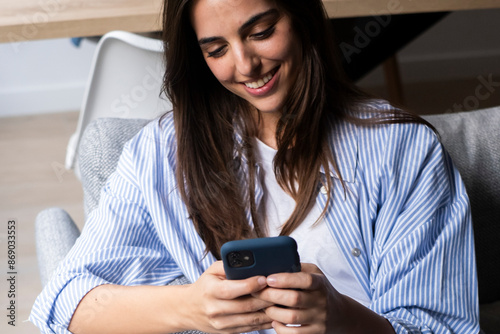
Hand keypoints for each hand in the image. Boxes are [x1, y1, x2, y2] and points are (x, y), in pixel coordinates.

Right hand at [181, 261, 273, 332]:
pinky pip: (250, 328)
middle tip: (281, 290)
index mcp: (211, 291)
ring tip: (282, 302)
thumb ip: (229, 265)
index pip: (233, 289)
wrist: (188, 309)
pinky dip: (265, 321)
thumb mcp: (212, 271)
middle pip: (246, 305)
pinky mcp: (228, 332)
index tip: (265, 278)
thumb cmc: (205, 285)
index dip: (251, 284)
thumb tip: (250, 261)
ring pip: (251, 319)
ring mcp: (221, 324)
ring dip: (269, 311)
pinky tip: (275, 313)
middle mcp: (215, 309)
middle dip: (266, 298)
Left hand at [253, 263, 394, 333]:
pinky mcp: (315, 333)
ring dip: (273, 312)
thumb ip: (299, 268)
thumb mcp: (315, 274)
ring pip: (292, 317)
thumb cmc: (321, 290)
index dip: (285, 279)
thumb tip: (277, 262)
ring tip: (265, 307)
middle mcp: (321, 301)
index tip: (269, 279)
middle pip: (294, 299)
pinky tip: (275, 321)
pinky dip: (280, 329)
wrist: (340, 313)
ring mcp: (318, 319)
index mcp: (320, 283)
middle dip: (271, 295)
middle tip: (258, 292)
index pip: (305, 280)